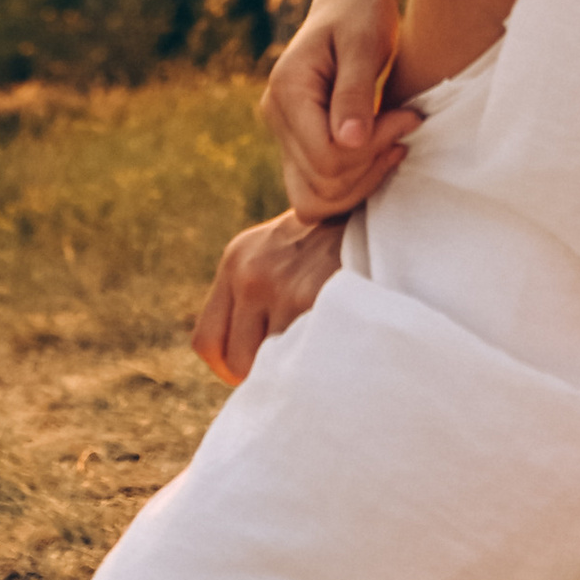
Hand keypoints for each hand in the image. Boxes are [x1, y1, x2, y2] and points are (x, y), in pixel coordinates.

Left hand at [193, 211, 346, 384]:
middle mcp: (250, 272)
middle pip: (235, 359)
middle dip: (262, 373)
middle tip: (292, 363)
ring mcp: (279, 286)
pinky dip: (313, 361)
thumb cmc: (333, 238)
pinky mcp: (309, 298)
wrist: (374, 206)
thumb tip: (247, 362)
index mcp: (237, 259)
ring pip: (267, 364)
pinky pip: (299, 355)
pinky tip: (330, 347)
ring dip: (291, 367)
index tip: (253, 370)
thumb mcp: (279, 250)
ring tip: (314, 350)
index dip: (228, 367)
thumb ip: (256, 293)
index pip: (206, 340)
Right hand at [263, 0, 419, 219]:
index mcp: (287, 91)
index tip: (409, 117)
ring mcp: (284, 134)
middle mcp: (276, 116)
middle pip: (321, 183)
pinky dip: (353, 184)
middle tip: (407, 125)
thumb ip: (354, 92)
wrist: (351, 0)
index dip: (372, 149)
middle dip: (371, 165)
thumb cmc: (363, 13)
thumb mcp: (365, 43)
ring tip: (396, 144)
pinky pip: (319, 189)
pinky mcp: (299, 143)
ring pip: (316, 198)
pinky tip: (383, 152)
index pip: (326, 156)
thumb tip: (350, 142)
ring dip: (363, 182)